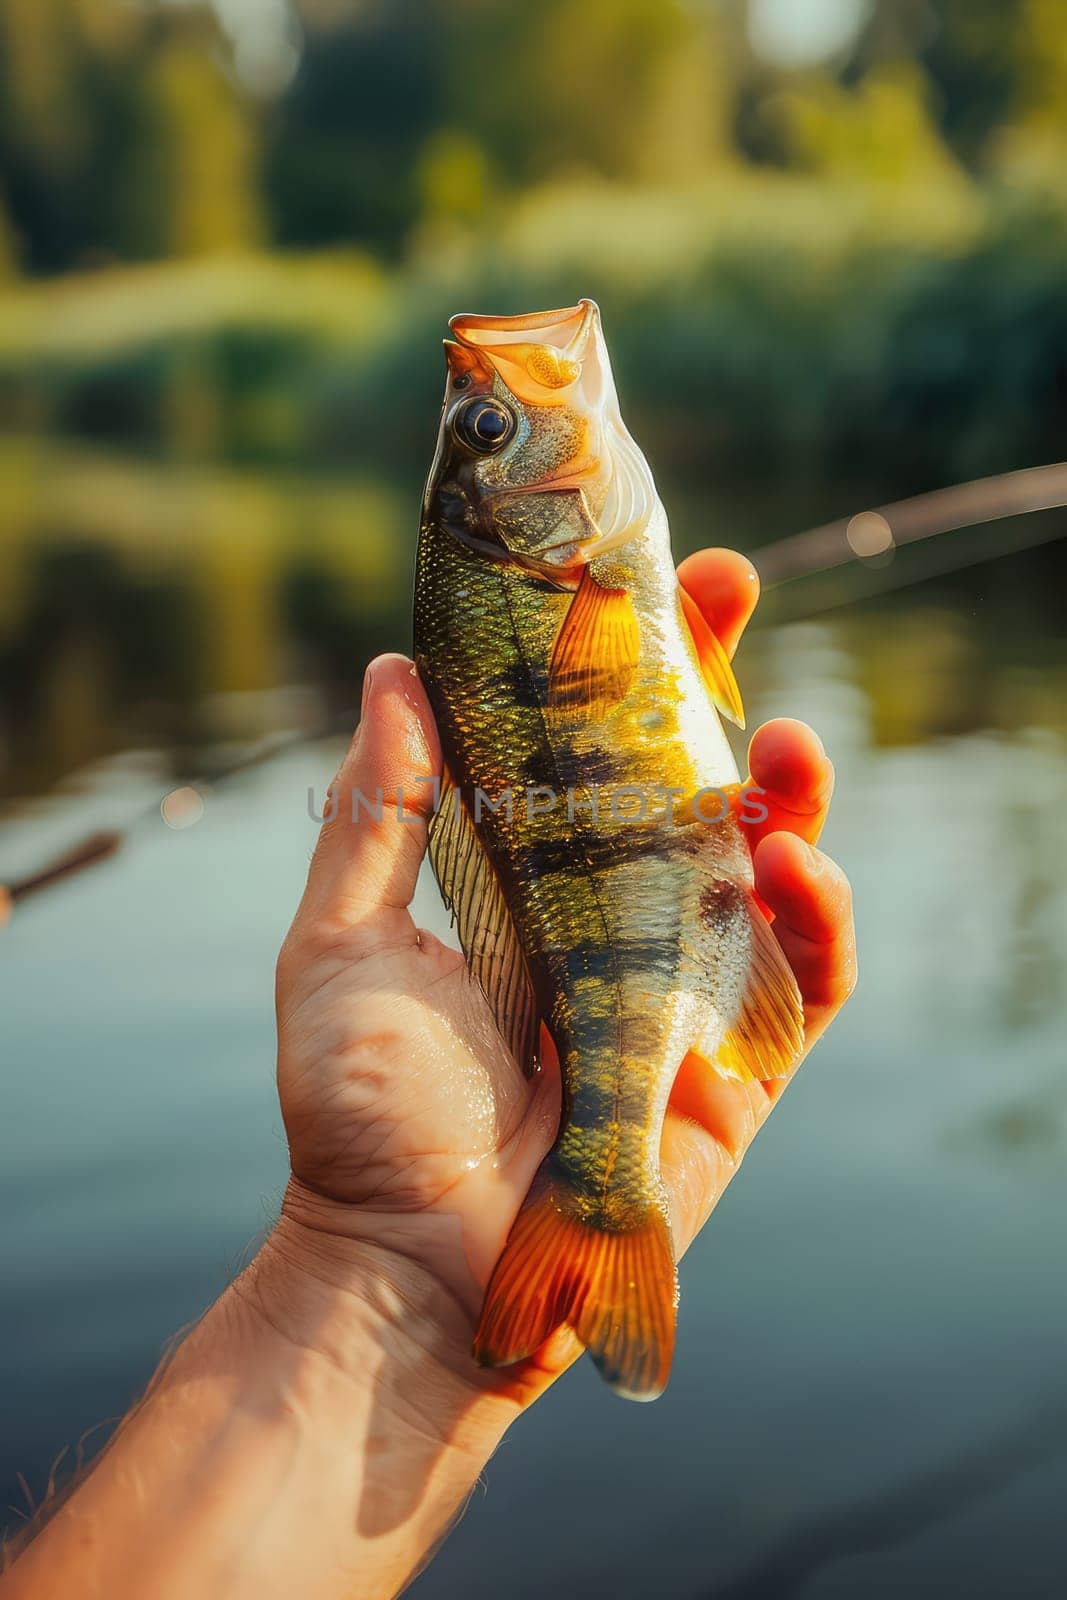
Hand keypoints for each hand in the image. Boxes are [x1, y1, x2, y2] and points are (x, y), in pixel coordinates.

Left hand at [270, 548, 856, 1408]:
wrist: (404, 1267)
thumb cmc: (360, 1110)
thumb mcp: (340, 943)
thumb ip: (377, 814)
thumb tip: (391, 673)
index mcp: (534, 877)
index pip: (596, 745)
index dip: (627, 659)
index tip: (642, 574)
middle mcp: (618, 918)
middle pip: (696, 780)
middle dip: (723, 680)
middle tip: (734, 595)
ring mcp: (686, 988)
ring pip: (773, 867)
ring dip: (794, 792)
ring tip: (787, 747)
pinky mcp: (737, 1069)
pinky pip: (808, 983)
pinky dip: (822, 921)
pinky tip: (799, 869)